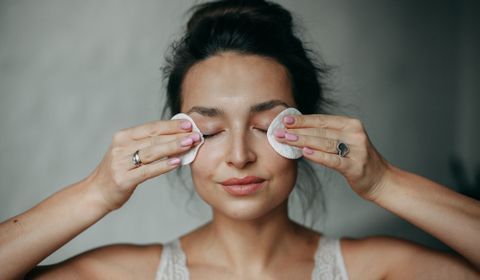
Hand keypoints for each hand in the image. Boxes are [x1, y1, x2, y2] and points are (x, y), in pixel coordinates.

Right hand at [87, 119, 200, 210]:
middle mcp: (121, 147)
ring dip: (173, 147)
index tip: (189, 124)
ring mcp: (121, 163)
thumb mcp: (128, 152)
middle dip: (177, 135)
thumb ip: (148, 144)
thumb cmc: (119, 171)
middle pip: (154, 138)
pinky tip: (177, 162)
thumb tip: (177, 136)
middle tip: (196, 134)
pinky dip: (163, 165)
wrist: (97, 193)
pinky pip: (148, 171)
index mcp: (123, 136)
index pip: (151, 127)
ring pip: (152, 152)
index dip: (171, 125)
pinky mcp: (124, 179)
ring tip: (190, 144)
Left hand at [275, 114, 390, 200]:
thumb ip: (327, 135)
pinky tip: (304, 152)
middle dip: (297, 130)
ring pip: (324, 142)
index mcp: (351, 124)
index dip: (302, 119)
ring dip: (302, 140)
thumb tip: (298, 130)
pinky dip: (318, 155)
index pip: (322, 120)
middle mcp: (355, 134)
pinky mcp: (355, 166)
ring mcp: (357, 150)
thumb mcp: (346, 142)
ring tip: (285, 139)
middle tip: (278, 130)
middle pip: (321, 130)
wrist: (382, 180)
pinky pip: (333, 160)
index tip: (284, 119)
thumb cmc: (358, 161)